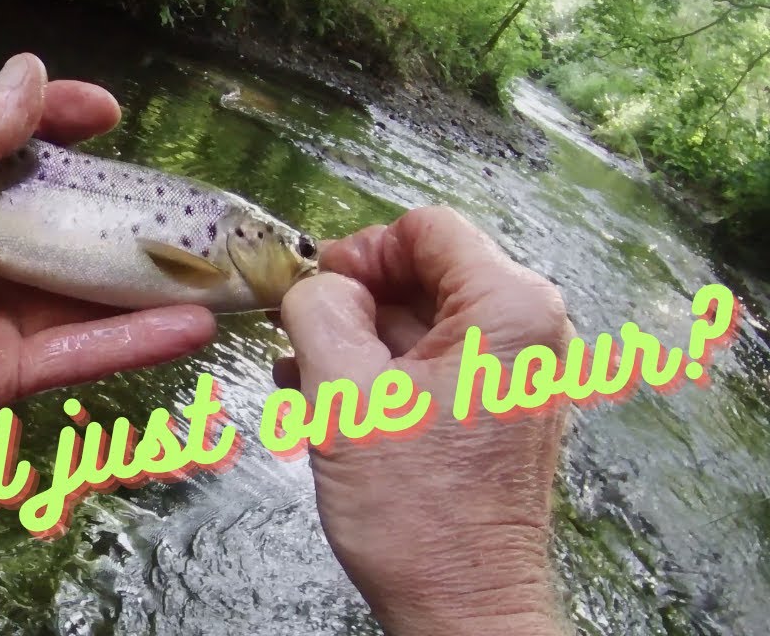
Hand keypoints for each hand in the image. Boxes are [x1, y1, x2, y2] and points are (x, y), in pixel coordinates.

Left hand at [0, 54, 216, 492]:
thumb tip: (29, 72)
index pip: (5, 153)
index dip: (55, 129)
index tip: (108, 115)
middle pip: (50, 225)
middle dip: (111, 210)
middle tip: (178, 198)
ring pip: (76, 292)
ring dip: (140, 280)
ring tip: (207, 264)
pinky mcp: (0, 377)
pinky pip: (75, 350)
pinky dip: (132, 340)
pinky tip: (189, 323)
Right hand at [277, 206, 571, 634]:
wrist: (463, 610)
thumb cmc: (416, 516)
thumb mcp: (342, 395)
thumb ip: (319, 311)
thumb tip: (317, 284)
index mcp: (508, 310)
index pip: (426, 228)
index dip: (360, 249)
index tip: (315, 288)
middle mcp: (529, 333)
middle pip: (423, 273)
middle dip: (352, 301)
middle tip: (297, 336)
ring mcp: (516, 375)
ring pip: (420, 322)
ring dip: (355, 340)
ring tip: (302, 377)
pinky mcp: (497, 411)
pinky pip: (432, 365)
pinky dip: (379, 373)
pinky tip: (330, 403)